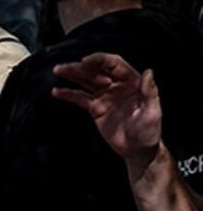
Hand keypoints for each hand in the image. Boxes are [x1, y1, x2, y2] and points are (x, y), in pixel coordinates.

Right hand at [53, 53, 162, 172]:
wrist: (137, 150)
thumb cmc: (149, 132)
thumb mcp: (153, 112)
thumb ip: (149, 92)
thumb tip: (148, 72)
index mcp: (132, 82)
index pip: (114, 65)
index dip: (100, 60)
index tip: (85, 61)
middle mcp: (117, 86)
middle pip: (96, 71)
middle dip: (80, 67)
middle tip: (63, 67)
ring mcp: (105, 96)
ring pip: (86, 81)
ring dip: (72, 75)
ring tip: (57, 70)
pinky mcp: (96, 108)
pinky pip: (80, 98)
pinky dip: (68, 94)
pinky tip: (56, 91)